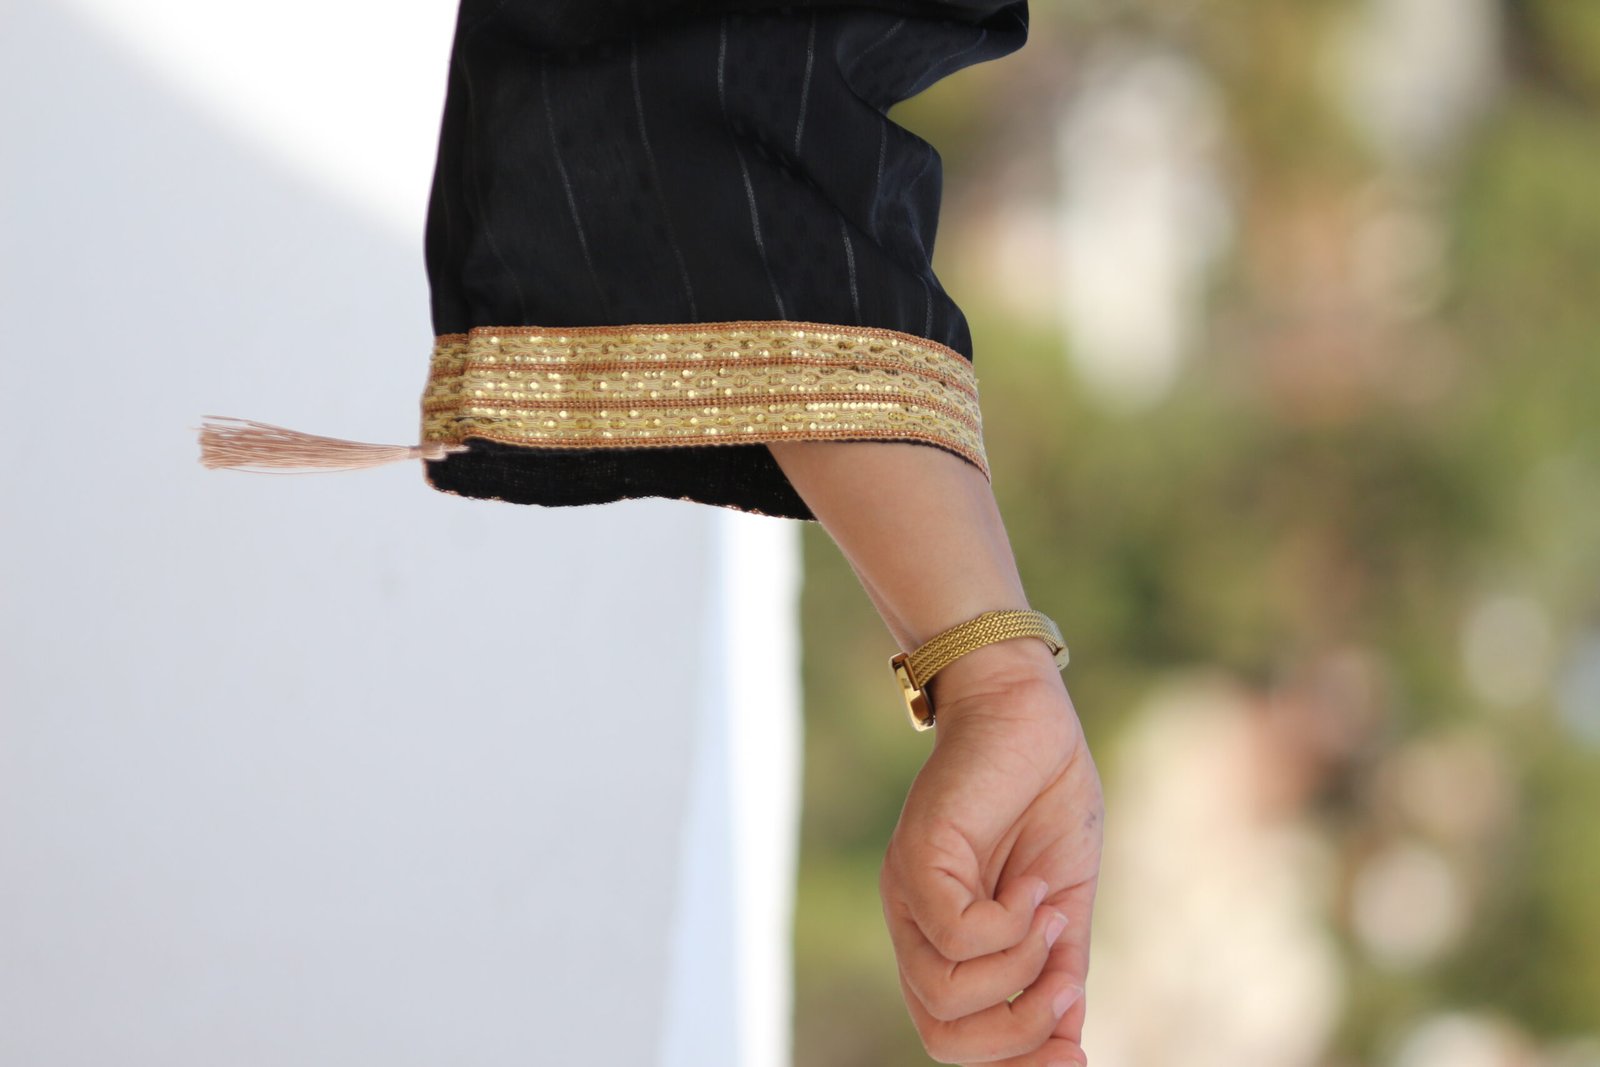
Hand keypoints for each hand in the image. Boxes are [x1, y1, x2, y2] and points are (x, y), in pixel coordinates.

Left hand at [879, 666, 1102, 1065]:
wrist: (1029, 717)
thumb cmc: (1043, 801)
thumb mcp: (1062, 903)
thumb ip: (1057, 972)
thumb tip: (1070, 1049)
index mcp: (944, 943)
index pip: (953, 1037)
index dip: (1014, 1062)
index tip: (1075, 1058)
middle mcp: (914, 926)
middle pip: (939, 1036)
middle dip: (1015, 1038)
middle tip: (1066, 994)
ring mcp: (908, 893)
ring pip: (943, 993)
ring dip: (1018, 970)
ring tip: (1051, 918)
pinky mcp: (914, 857)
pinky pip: (954, 933)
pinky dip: (1009, 925)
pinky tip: (1032, 886)